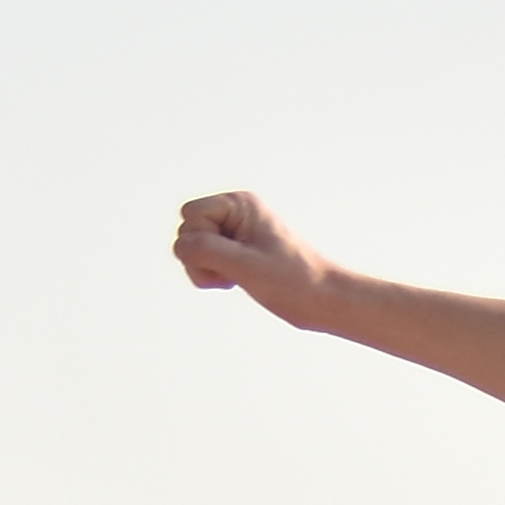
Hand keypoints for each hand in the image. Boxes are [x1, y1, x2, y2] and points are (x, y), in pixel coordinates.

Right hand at [172, 189, 330, 322]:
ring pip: (190, 247)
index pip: (190, 214)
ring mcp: (234, 232)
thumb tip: (180, 245)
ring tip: (236, 279)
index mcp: (240, 204)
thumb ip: (206, 250)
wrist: (324, 300)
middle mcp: (236, 212)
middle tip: (235, 272)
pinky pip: (201, 260)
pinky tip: (234, 282)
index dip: (202, 240)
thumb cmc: (293, 282)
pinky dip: (210, 275)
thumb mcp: (246, 266)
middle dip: (201, 257)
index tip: (233, 256)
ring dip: (204, 269)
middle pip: (186, 230)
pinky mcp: (236, 251)